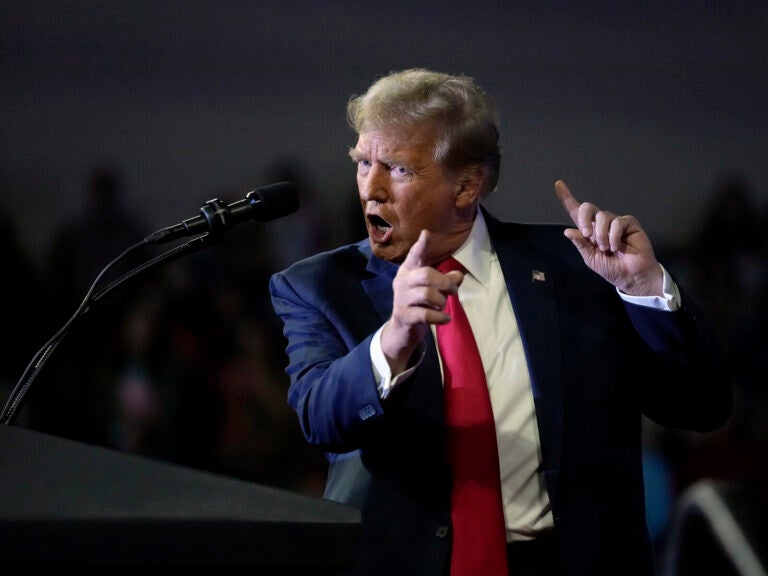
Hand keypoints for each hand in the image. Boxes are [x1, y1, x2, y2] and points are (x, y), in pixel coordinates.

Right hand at [380, 229, 463, 372]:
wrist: (402, 330)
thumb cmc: (419, 304)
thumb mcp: (432, 290)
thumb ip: (445, 281)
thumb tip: (459, 275)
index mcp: (408, 271)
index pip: (414, 255)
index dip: (421, 245)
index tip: (426, 233)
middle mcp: (402, 282)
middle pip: (425, 274)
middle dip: (445, 282)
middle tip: (453, 291)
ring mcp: (401, 299)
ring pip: (427, 294)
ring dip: (441, 301)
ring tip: (443, 306)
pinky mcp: (404, 316)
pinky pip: (426, 314)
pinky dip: (440, 317)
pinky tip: (445, 319)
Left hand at [555, 180, 662, 296]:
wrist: (630, 276)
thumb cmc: (612, 268)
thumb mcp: (591, 258)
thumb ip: (580, 244)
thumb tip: (567, 231)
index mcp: (589, 231)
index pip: (576, 212)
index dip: (567, 198)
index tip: (558, 184)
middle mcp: (601, 223)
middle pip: (588, 207)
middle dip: (584, 219)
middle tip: (587, 235)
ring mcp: (615, 221)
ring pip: (603, 216)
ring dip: (602, 235)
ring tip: (607, 249)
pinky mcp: (629, 223)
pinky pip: (617, 222)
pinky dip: (614, 236)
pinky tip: (617, 246)